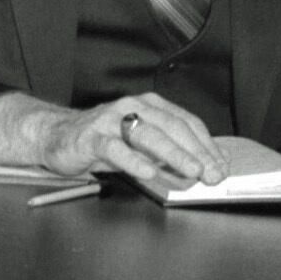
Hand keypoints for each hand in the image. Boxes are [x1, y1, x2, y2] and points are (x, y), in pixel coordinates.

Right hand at [40, 93, 228, 186]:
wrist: (60, 136)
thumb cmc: (106, 140)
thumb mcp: (141, 143)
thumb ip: (171, 151)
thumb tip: (208, 165)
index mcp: (149, 105)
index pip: (186, 122)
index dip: (206, 145)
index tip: (221, 167)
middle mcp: (132, 107)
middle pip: (171, 127)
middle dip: (196, 152)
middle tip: (212, 174)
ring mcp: (111, 120)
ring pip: (147, 135)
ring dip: (172, 154)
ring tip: (190, 171)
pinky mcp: (92, 137)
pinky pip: (115, 149)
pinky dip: (133, 161)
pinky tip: (147, 172)